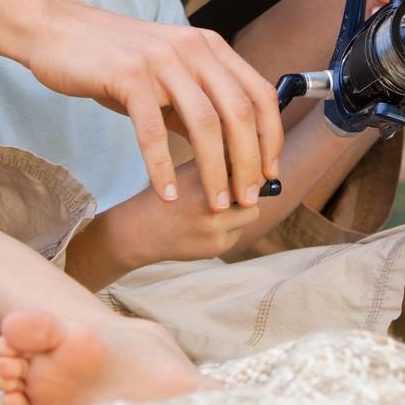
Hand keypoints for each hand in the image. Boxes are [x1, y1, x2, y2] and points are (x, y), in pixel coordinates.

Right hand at [25, 0, 281, 212]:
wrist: (60, 30)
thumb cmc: (114, 58)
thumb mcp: (167, 73)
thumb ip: (197, 103)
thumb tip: (231, 150)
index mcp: (210, 47)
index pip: (258, 94)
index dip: (270, 137)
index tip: (270, 173)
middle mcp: (193, 49)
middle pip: (238, 112)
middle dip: (248, 162)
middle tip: (247, 198)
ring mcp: (162, 60)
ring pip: (204, 124)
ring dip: (215, 170)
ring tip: (215, 204)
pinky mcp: (128, 76)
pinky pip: (153, 130)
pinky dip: (163, 167)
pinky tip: (167, 194)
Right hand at [100, 160, 263, 268]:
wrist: (141, 230)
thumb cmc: (171, 190)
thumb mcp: (192, 168)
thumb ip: (224, 160)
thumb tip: (263, 155)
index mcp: (204, 175)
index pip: (247, 166)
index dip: (251, 164)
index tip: (251, 163)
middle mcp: (210, 201)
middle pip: (255, 191)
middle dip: (247, 190)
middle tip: (233, 189)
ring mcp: (215, 228)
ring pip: (251, 214)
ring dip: (241, 210)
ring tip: (217, 207)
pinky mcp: (216, 248)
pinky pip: (238, 233)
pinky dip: (229, 229)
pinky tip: (207, 226)